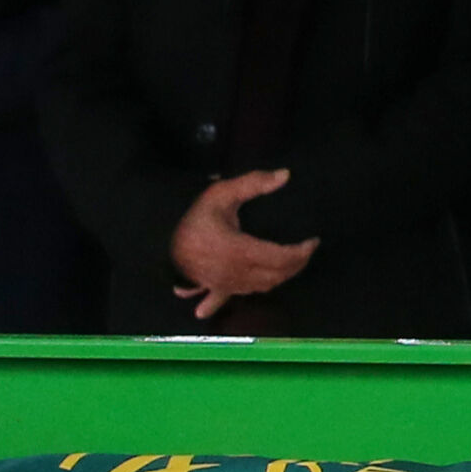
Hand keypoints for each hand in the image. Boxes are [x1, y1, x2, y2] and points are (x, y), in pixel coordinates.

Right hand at [167, 168, 318, 320]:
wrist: (157, 240)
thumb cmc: (192, 216)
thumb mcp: (220, 194)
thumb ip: (252, 184)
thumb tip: (285, 175)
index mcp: (240, 251)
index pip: (282, 257)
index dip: (302, 252)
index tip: (313, 241)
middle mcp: (237, 273)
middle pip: (278, 275)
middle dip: (298, 263)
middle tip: (307, 249)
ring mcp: (226, 285)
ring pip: (264, 287)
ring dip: (282, 276)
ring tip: (293, 262)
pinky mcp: (216, 289)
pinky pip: (243, 297)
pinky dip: (254, 293)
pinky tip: (263, 289)